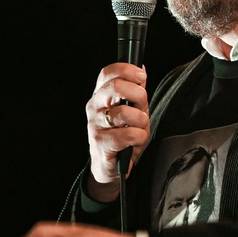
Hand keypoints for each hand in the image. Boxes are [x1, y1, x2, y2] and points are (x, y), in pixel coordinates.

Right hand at [86, 63, 149, 202]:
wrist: (111, 166)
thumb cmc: (124, 136)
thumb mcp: (133, 110)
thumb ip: (136, 92)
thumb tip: (141, 70)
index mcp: (101, 96)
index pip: (108, 72)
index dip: (127, 70)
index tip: (141, 78)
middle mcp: (94, 107)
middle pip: (116, 87)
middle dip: (139, 95)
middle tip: (143, 108)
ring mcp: (95, 125)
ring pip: (125, 112)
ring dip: (141, 121)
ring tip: (139, 129)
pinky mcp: (101, 144)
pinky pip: (129, 135)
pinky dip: (139, 138)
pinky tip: (134, 142)